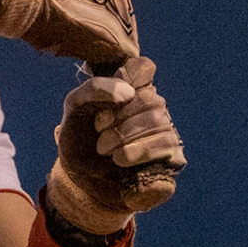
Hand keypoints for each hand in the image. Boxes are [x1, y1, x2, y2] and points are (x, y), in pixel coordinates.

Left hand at [49, 56, 184, 232]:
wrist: (80, 179)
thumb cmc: (80, 138)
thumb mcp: (75, 108)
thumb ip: (95, 89)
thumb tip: (128, 92)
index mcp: (132, 88)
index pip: (144, 68)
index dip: (128, 77)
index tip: (107, 97)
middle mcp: (154, 107)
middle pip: (149, 99)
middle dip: (118, 116)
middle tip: (98, 130)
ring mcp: (165, 132)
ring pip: (159, 122)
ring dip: (124, 136)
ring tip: (104, 148)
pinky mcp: (172, 157)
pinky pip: (166, 146)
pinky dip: (138, 151)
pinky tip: (119, 159)